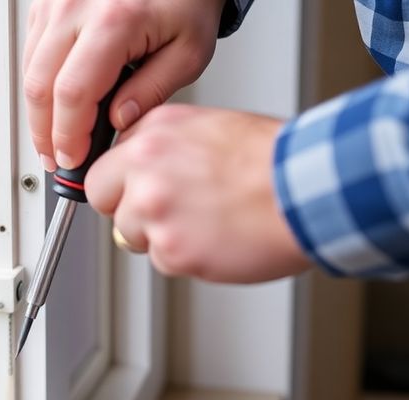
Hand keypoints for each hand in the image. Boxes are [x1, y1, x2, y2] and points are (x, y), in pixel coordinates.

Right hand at [23, 0, 225, 171]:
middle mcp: (76, 6)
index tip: (73, 157)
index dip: (68, 135)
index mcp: (114, 20)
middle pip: (40, 86)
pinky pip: (31, 52)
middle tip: (57, 158)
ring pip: (29, 71)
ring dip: (38, 112)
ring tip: (54, 137)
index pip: (73, 93)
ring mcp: (56, 1)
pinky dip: (39, 84)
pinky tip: (55, 103)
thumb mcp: (188, 53)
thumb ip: (152, 92)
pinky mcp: (47, 3)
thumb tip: (119, 122)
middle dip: (45, 133)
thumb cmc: (186, 2)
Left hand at [86, 105, 311, 282]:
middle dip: (125, 211)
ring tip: (206, 225)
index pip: (108, 161)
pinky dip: (189, 259)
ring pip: (130, 236)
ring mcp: (155, 209)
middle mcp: (146, 165)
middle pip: (102, 198)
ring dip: (161, 238)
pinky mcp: (171, 249)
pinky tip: (218, 240)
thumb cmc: (274, 161)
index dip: (125, 182)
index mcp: (155, 130)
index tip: (137, 192)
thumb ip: (167, 148)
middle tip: (162, 215)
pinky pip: (163, 263)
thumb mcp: (210, 128)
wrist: (306, 189)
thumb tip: (144, 172)